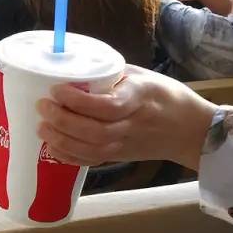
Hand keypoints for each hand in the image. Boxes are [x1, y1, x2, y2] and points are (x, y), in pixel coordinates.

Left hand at [35, 66, 216, 170]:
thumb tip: (76, 71)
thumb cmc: (166, 96)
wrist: (191, 130)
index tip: (57, 89)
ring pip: (90, 149)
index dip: (78, 101)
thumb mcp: (143, 77)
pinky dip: (69, 156)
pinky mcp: (119, 156)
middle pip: (94, 131)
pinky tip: (52, 146)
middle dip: (62, 120)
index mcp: (140, 99)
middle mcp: (132, 125)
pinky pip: (91, 161)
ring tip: (41, 126)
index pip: (107, 106)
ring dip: (61, 140)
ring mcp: (125, 144)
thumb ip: (112, 76)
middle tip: (42, 106)